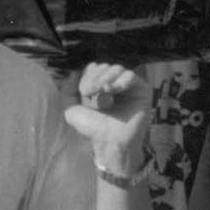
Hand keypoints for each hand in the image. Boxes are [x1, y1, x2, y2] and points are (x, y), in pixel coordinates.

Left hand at [65, 63, 149, 177]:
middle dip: (95, 77)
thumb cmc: (93, 128)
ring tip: (102, 91)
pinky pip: (131, 75)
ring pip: (117, 68)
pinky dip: (120, 80)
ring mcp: (129, 87)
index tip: (83, 90)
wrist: (110, 142)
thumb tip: (73, 71)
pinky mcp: (141, 90)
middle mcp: (114, 84)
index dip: (87, 75)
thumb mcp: (72, 109)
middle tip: (90, 92)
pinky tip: (112, 90)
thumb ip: (69, 90)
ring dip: (105, 78)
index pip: (94, 68)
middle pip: (104, 67)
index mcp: (100, 86)